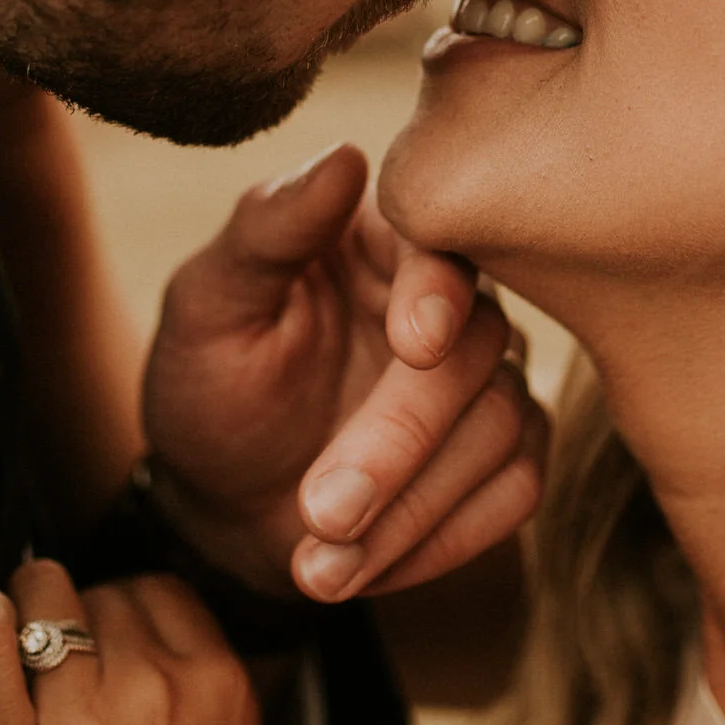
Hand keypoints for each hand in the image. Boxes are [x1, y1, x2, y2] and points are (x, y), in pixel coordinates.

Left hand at [0, 565, 312, 724]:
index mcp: (225, 696)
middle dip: (73, 619)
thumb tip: (135, 652)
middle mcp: (158, 694)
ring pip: (39, 600)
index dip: (122, 615)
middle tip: (55, 669)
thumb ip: (192, 711)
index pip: (159, 591)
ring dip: (22, 620)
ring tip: (12, 662)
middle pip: (97, 591)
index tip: (102, 641)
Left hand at [141, 143, 548, 602]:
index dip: (436, 294)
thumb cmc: (208, 386)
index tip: (411, 343)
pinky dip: (443, 542)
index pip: (439, 248)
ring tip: (317, 566)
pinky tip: (365, 569)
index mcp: (381, 240)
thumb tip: (343, 155)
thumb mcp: (209, 306)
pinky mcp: (505, 451)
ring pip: (502, 431)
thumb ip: (269, 230)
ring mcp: (486, 378)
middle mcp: (450, 300)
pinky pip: (516, 492)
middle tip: (318, 514)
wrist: (221, 499)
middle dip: (397, 446)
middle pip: (473, 355)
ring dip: (410, 513)